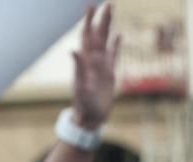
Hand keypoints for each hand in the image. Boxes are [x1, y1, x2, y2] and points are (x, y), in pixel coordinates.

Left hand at [72, 3, 120, 128]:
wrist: (90, 118)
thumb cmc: (83, 104)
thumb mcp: (81, 87)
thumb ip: (78, 69)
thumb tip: (73, 51)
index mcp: (86, 61)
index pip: (87, 36)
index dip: (89, 20)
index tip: (91, 5)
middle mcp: (93, 60)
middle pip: (98, 35)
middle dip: (102, 19)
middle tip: (108, 3)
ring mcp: (102, 66)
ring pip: (106, 42)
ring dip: (108, 27)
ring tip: (111, 11)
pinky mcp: (109, 74)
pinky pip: (114, 55)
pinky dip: (116, 45)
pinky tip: (119, 35)